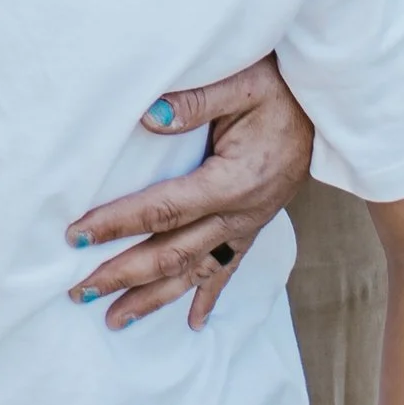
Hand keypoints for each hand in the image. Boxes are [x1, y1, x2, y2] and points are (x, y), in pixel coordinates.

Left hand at [65, 56, 314, 328]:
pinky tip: (193, 322)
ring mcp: (248, 224)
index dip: (118, 223)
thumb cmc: (280, 88)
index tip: (78, 234)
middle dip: (124, 275)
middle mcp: (238, 213)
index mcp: (230, 180)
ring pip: (195, 272)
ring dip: (154, 297)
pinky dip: (208, 297)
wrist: (325, 106)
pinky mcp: (254, 225)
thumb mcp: (242, 81)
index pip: (162, 210)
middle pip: (172, 253)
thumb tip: (149, 117)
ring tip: (115, 319)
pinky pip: (228, 268)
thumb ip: (196, 100)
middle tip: (80, 290)